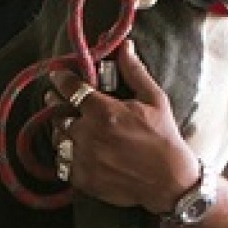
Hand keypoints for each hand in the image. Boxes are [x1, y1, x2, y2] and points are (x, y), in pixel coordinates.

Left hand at [48, 40, 196, 213]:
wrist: (169, 181)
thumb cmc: (164, 137)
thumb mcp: (154, 99)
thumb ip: (134, 71)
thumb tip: (125, 46)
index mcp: (104, 111)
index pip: (70, 88)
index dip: (61, 79)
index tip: (58, 76)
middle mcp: (88, 134)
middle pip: (58, 113)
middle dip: (58, 104)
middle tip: (59, 101)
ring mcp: (83, 158)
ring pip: (58, 138)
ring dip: (62, 130)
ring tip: (71, 126)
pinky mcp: (83, 179)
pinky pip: (62, 162)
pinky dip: (66, 155)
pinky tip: (78, 150)